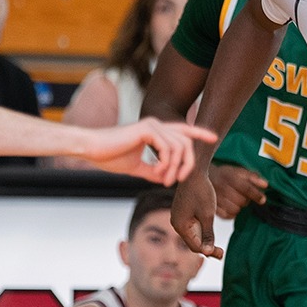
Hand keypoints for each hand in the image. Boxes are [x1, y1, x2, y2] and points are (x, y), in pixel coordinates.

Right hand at [82, 119, 213, 182]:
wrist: (92, 150)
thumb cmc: (110, 157)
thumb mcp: (137, 168)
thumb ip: (153, 171)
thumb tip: (166, 179)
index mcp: (155, 131)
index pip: (183, 131)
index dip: (199, 133)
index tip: (214, 138)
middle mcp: (157, 124)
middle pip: (187, 142)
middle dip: (188, 163)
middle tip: (177, 181)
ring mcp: (153, 125)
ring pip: (180, 147)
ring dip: (175, 168)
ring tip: (165, 181)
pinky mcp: (147, 129)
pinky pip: (168, 148)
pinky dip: (167, 164)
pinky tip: (158, 174)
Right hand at [171, 172, 221, 257]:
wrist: (193, 171)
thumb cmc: (201, 191)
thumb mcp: (207, 215)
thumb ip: (208, 235)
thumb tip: (208, 252)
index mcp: (180, 225)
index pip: (195, 246)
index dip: (208, 251)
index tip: (221, 254)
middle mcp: (176, 223)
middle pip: (192, 242)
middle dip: (207, 247)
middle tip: (222, 253)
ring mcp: (178, 217)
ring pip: (192, 234)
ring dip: (204, 240)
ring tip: (218, 247)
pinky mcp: (182, 211)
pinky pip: (191, 226)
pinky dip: (201, 230)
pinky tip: (210, 232)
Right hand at [206, 163, 266, 218]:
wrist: (203, 177)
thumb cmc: (224, 175)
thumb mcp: (239, 171)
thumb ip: (253, 177)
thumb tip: (265, 185)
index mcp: (230, 177)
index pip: (246, 188)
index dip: (256, 195)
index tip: (263, 199)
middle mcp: (222, 188)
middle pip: (242, 201)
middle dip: (246, 200)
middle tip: (244, 196)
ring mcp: (216, 199)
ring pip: (236, 209)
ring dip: (239, 207)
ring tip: (236, 201)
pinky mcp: (212, 208)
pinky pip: (228, 216)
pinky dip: (232, 213)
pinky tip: (231, 206)